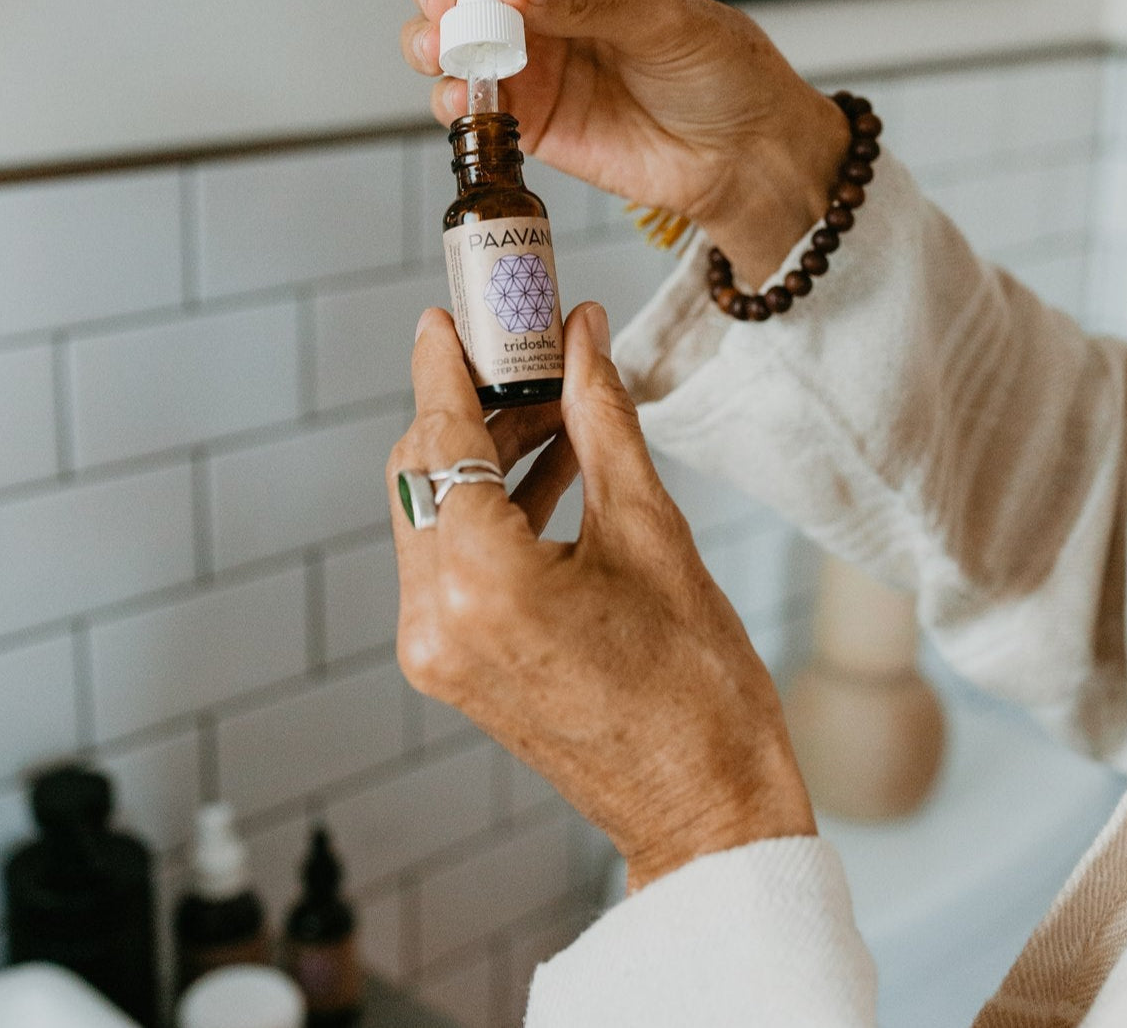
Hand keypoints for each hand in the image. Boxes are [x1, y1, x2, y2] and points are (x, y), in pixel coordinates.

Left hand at [386, 302, 815, 890]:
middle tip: (523, 357)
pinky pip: (448, 560)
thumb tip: (581, 336)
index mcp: (482, 582)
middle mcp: (435, 618)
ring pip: (432, 515)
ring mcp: (435, 649)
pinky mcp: (449, 664)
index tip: (443, 318)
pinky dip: (486, 513)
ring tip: (550, 408)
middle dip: (469, 407)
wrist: (703, 807)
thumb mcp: (651, 532)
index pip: (439, 440)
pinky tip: (545, 470)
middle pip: (423, 474)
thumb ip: (600, 419)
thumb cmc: (697, 686)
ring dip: (481, 458)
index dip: (440, 367)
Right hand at [401, 0, 848, 284]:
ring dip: (431, 38)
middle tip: (449, 3)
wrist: (735, 154)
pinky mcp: (519, 111)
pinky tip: (463, 97)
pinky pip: (464, 100)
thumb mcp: (659, 17)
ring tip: (449, 49)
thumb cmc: (716, 69)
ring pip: (446, 33)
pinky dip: (451, 97)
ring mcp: (523, 53)